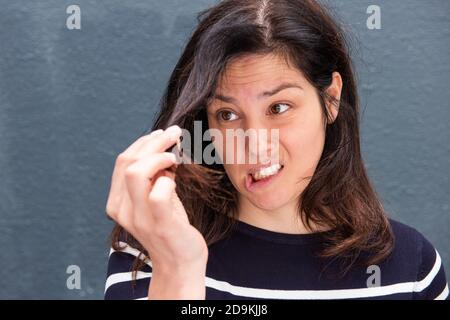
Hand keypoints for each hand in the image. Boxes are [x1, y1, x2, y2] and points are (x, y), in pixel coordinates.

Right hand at [105, 125, 207, 298]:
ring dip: (159, 156)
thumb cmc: (170, 225)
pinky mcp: (159, 225)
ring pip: (135, 173)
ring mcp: (139, 218)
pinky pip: (158, 193)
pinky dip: (168, 180)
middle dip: (153, 142)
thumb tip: (162, 146)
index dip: (143, 143)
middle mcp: (122, 210)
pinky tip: (175, 180)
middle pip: (128, 162)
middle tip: (175, 134)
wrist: (179, 262)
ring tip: (175, 157)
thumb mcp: (155, 198)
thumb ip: (152, 177)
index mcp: (117, 202)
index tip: (162, 134)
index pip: (122, 162)